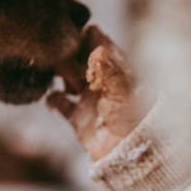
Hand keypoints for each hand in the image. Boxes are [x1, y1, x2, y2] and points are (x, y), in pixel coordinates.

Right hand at [47, 26, 148, 160]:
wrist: (134, 154)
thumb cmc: (138, 119)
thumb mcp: (125, 92)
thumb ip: (110, 71)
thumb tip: (97, 49)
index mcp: (115, 65)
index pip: (94, 38)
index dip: (82, 37)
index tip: (76, 44)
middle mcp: (99, 77)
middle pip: (74, 53)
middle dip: (68, 57)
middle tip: (76, 73)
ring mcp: (87, 95)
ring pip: (63, 74)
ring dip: (60, 75)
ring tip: (71, 88)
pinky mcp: (77, 115)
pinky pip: (57, 101)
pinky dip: (52, 98)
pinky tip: (57, 99)